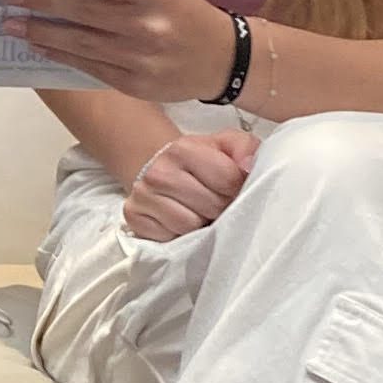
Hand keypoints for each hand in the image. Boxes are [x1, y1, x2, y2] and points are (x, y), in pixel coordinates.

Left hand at [2, 0, 239, 103]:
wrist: (223, 60)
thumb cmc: (187, 15)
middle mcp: (146, 27)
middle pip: (85, 12)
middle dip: (42, 1)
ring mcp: (139, 59)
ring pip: (80, 43)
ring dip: (42, 32)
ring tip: (12, 22)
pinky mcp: (133, 84)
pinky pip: (89, 67)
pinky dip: (61, 56)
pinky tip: (39, 46)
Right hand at [124, 130, 258, 242]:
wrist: (164, 169)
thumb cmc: (202, 160)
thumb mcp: (226, 144)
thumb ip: (245, 148)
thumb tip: (248, 167)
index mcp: (182, 149)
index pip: (227, 179)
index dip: (237, 189)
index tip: (233, 189)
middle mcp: (157, 172)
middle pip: (210, 206)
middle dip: (220, 208)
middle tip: (218, 203)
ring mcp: (141, 196)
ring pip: (189, 226)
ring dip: (201, 224)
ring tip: (201, 212)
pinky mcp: (133, 217)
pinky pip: (168, 239)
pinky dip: (179, 235)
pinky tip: (181, 221)